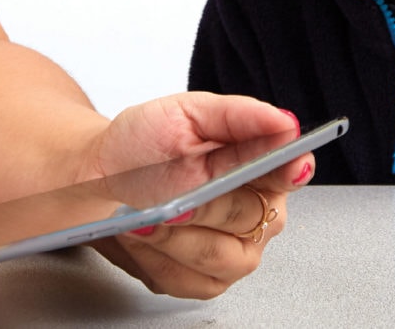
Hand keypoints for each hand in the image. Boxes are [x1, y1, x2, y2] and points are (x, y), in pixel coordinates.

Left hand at [80, 92, 312, 298]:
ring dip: (174, 238)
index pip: (291, 171)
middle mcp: (258, 214)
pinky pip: (188, 280)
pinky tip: (140, 238)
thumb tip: (284, 122)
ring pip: (219, 257)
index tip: (288, 166)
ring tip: (142, 220)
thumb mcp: (185, 114)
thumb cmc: (145, 142)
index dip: (291, 170)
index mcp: (262, 168)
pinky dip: (156, 258)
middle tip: (171, 203)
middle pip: (248, 217)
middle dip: (204, 208)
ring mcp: (235, 252)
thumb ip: (237, 116)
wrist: (104, 174)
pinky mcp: (205, 281)